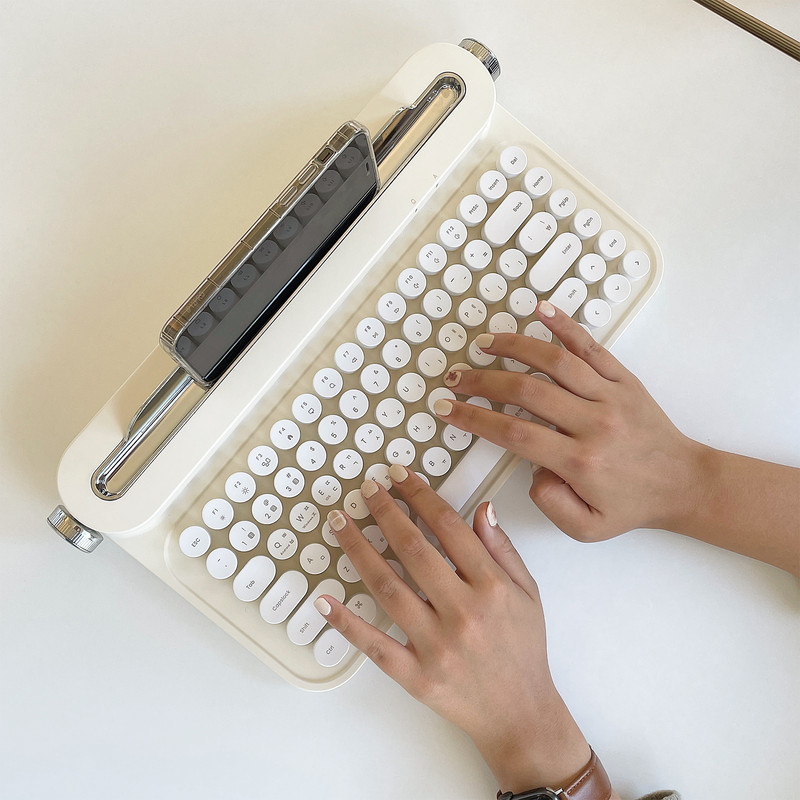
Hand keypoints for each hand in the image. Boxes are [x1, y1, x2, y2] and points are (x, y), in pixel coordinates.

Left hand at [316, 467, 591, 792]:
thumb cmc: (524, 649)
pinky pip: (375, 644)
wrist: (521, 714)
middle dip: (385, 512)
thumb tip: (482, 508)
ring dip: (358, 550)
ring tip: (339, 523)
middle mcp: (463, 612)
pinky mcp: (416, 675)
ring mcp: (436, 645)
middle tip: (365, 488)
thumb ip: (503, 549)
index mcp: (492, 587)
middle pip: (413, 549)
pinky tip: (324, 599)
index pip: (448, 526)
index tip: (400, 476)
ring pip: (387, 587)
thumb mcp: (529, 593)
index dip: (420, 495)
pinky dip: (347, 622)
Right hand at [436, 300, 703, 541]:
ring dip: (514, 347)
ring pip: (554, 361)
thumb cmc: (632, 505)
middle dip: (482, 381)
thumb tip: (530, 468)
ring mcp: (610, 396)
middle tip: (456, 378)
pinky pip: (591, 347)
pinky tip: (540, 310)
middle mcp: (593, 423)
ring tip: (484, 343)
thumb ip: (550, 504)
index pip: (514, 432)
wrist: (684, 484)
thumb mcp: (587, 527)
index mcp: (580, 461)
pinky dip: (564, 326)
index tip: (449, 409)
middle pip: (526, 391)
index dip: (475, 418)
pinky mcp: (624, 379)